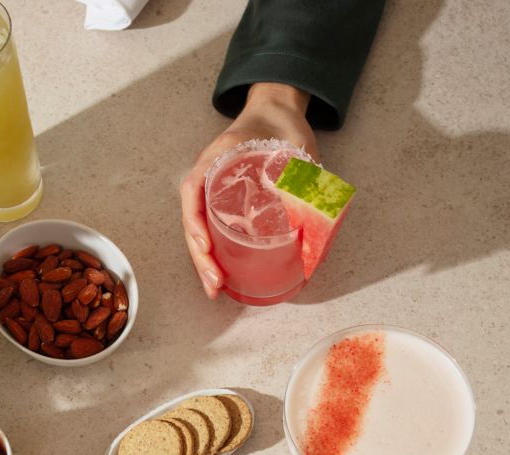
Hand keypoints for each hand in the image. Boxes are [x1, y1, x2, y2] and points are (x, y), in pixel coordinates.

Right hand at [180, 83, 317, 297]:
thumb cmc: (283, 123)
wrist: (277, 109)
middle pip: (193, 219)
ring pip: (200, 228)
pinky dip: (215, 252)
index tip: (205, 246)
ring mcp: (214, 189)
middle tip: (215, 283)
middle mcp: (210, 175)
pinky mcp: (224, 202)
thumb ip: (304, 174)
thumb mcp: (296, 145)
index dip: (196, 221)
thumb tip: (316, 220)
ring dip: (204, 261)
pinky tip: (222, 273)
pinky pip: (213, 228)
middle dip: (200, 255)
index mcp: (219, 156)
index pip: (194, 189)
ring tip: (214, 289)